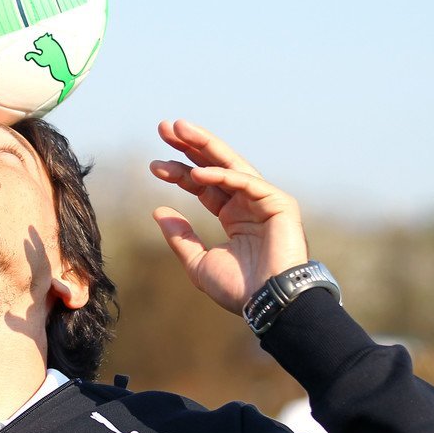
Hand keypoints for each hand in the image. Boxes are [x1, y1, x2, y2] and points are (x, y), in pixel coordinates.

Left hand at [149, 120, 307, 314]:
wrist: (268, 305)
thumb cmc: (238, 290)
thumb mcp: (198, 263)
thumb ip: (180, 237)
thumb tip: (157, 211)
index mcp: (234, 216)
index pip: (203, 185)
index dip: (179, 172)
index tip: (153, 165)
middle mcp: (249, 203)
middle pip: (216, 166)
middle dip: (191, 146)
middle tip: (165, 127)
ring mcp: (265, 201)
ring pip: (231, 164)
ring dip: (204, 145)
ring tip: (178, 129)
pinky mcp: (280, 203)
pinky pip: (246, 182)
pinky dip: (222, 175)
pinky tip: (196, 172)